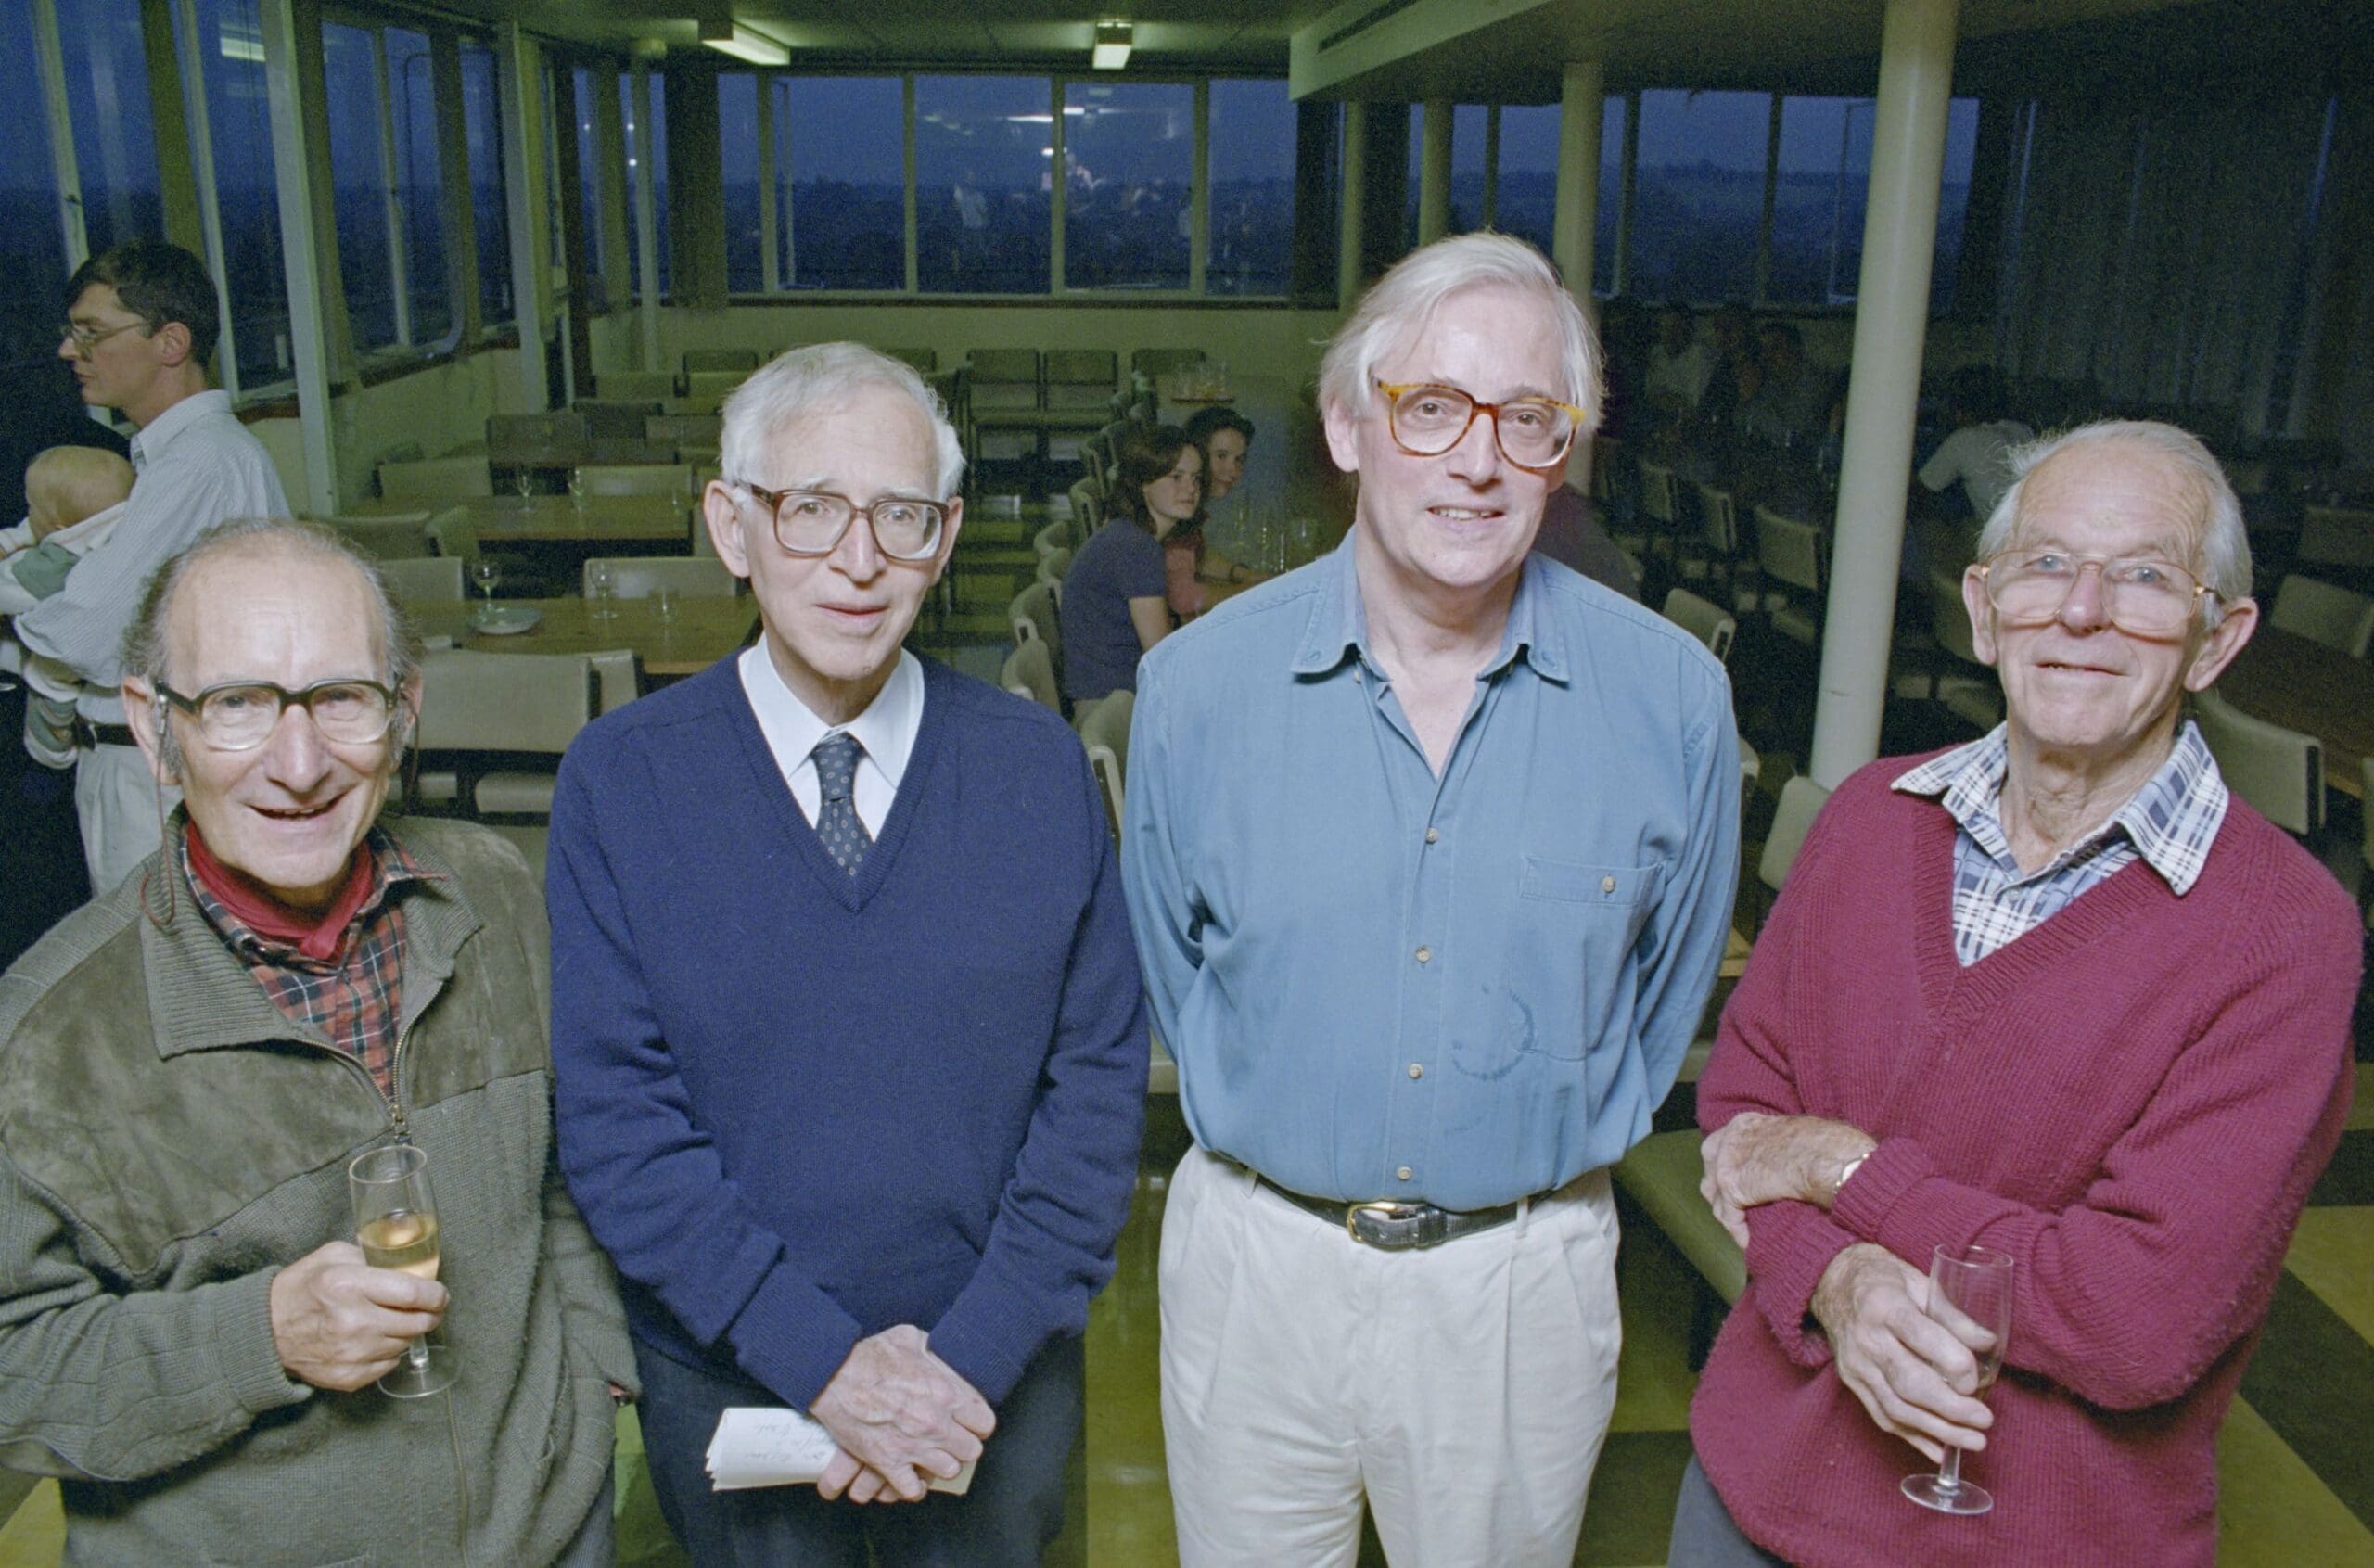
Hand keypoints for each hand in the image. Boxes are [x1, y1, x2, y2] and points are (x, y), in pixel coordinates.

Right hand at [268, 1241, 446, 1391]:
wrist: (264, 1332)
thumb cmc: (300, 1289)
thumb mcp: (333, 1256)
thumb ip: (371, 1256)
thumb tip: (407, 1261)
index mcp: (350, 1286)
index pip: (414, 1293)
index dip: (436, 1294)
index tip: (440, 1294)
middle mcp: (354, 1322)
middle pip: (417, 1322)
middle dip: (429, 1314)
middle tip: (427, 1309)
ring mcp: (352, 1353)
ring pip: (404, 1345)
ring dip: (406, 1333)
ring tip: (392, 1322)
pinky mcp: (348, 1376)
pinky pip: (388, 1365)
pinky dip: (388, 1353)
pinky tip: (375, 1340)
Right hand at [809, 1325, 993, 1502]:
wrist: (832, 1373)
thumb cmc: (870, 1355)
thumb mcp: (911, 1338)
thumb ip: (934, 1350)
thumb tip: (943, 1349)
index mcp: (946, 1393)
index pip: (985, 1423)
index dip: (977, 1424)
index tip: (968, 1423)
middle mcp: (935, 1423)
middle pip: (971, 1451)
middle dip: (962, 1445)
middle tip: (950, 1439)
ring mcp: (912, 1445)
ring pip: (948, 1470)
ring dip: (940, 1464)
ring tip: (932, 1456)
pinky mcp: (887, 1461)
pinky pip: (912, 1489)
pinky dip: (913, 1487)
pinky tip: (912, 1476)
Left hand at [1700, 1112, 1875, 1245]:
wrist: (1827, 1158)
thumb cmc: (1828, 1146)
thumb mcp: (1795, 1135)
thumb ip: (1782, 1146)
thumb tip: (1792, 1161)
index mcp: (1745, 1124)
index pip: (1723, 1146)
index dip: (1729, 1166)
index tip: (1738, 1181)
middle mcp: (1730, 1138)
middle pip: (1710, 1168)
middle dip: (1719, 1189)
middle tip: (1734, 1208)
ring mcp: (1727, 1162)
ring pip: (1717, 1197)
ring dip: (1730, 1214)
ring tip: (1743, 1229)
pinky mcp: (1733, 1188)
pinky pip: (1730, 1218)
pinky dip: (1739, 1232)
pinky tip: (1749, 1242)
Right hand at [1810, 1244, 1996, 1463]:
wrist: (1832, 1285)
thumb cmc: (1884, 1280)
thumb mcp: (1918, 1281)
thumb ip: (1952, 1314)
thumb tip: (1987, 1343)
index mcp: (1884, 1305)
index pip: (1918, 1336)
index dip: (1952, 1362)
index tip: (1977, 1380)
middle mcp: (1866, 1338)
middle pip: (1908, 1381)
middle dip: (1951, 1408)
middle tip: (1985, 1420)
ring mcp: (1856, 1365)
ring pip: (1896, 1407)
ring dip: (1938, 1430)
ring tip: (1974, 1441)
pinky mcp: (1852, 1383)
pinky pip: (1882, 1417)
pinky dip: (1913, 1438)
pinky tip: (1941, 1450)